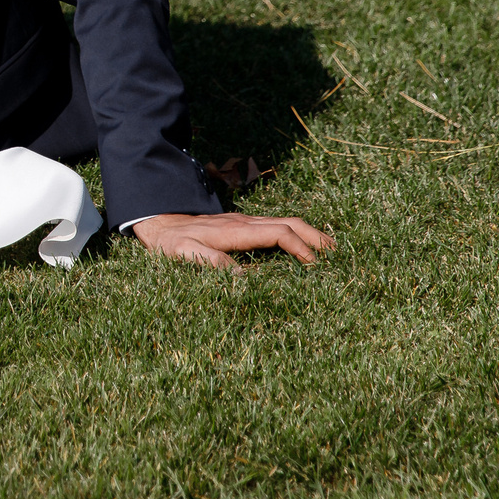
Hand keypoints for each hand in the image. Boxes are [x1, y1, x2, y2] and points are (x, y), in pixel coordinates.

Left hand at [130, 211, 334, 269]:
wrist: (159, 221)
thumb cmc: (171, 242)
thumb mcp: (183, 254)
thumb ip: (209, 262)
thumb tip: (242, 277)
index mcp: (236, 230)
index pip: (278, 234)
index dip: (300, 247)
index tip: (316, 265)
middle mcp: (246, 222)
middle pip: (290, 223)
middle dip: (316, 237)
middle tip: (339, 256)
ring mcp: (246, 222)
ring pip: (286, 222)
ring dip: (310, 234)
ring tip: (331, 252)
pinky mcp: (244, 225)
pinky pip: (277, 226)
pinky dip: (297, 234)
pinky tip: (305, 246)